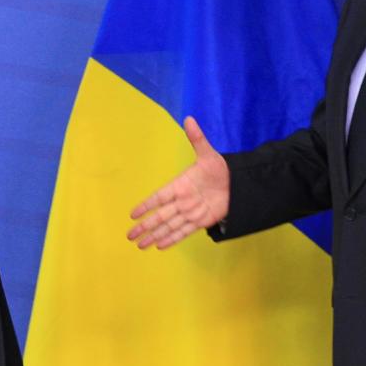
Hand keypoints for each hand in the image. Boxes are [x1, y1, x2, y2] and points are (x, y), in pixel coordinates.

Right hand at [127, 116, 229, 248]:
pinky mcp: (200, 221)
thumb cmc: (219, 168)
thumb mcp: (208, 153)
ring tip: (140, 245)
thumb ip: (197, 138)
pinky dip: (172, 239)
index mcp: (180, 185)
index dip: (146, 205)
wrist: (236, 184)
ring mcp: (190, 212)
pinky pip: (183, 232)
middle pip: (160, 216)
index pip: (159, 197)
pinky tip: (159, 246)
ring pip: (168, 226)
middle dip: (145, 226)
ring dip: (154, 236)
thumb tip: (189, 118)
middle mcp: (182, 201)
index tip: (132, 214)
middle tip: (129, 235)